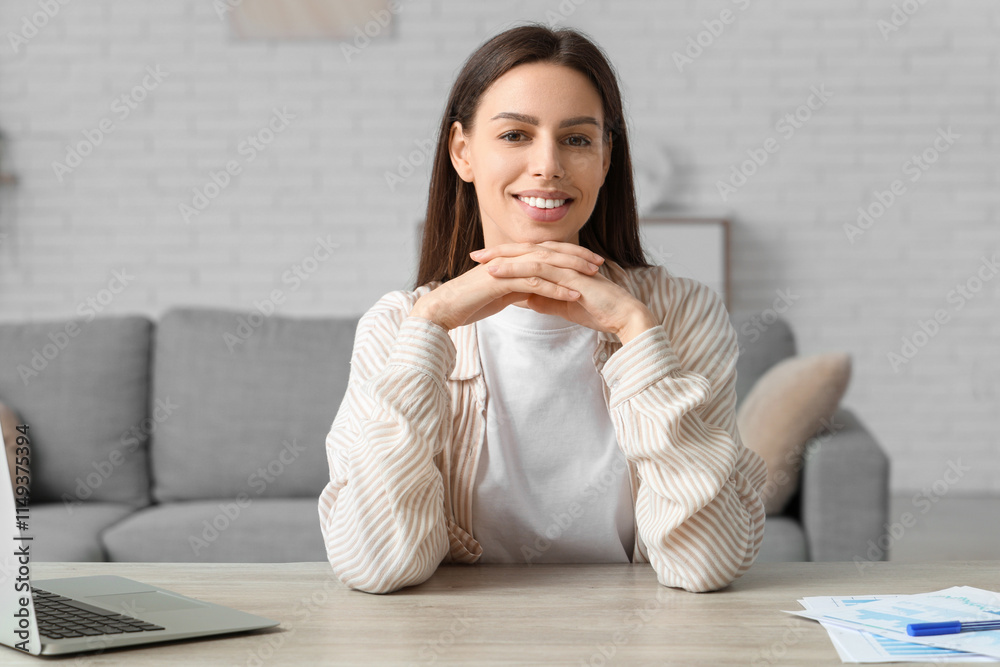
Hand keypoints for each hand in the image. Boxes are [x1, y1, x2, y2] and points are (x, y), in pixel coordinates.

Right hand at [410, 241, 600, 330]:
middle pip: (549, 253)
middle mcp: (510, 259)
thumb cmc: (468, 304)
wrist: (443, 310)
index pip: (544, 253)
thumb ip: (516, 289)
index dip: (567, 255)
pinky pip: (534, 283)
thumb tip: (532, 293)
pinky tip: (573, 294)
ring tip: (593, 276)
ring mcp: (505, 268)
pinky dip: (556, 288)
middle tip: (599, 262)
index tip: (588, 261)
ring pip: (545, 264)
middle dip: (576, 257)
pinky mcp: (501, 282)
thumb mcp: (499, 295)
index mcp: (510, 260)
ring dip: (571, 269)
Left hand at [470, 241, 656, 341]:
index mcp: (560, 265)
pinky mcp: (568, 275)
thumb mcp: (563, 305)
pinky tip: (496, 272)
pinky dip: (514, 269)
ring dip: (502, 258)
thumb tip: (525, 299)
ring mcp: (565, 265)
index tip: (484, 262)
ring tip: (479, 261)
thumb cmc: (598, 310)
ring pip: (527, 257)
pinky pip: (536, 269)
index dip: (506, 258)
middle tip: (474, 254)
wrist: (622, 316)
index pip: (529, 257)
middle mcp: (561, 260)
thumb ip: (545, 299)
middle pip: (525, 251)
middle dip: (498, 252)